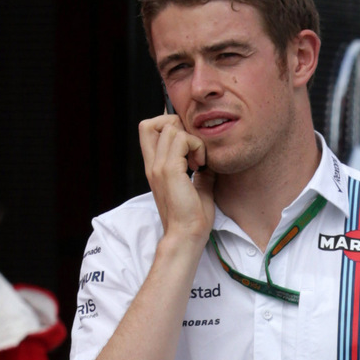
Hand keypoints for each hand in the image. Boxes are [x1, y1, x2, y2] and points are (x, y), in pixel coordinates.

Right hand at [139, 113, 214, 248]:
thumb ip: (200, 173)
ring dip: (190, 139)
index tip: (189, 149)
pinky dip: (196, 146)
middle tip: (192, 149)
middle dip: (176, 127)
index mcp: (155, 168)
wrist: (186, 236)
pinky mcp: (169, 170)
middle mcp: (153, 164)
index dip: (169, 128)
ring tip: (199, 162)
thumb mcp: (197, 189)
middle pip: (152, 123)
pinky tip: (201, 166)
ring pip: (170, 127)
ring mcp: (159, 166)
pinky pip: (182, 139)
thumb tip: (210, 164)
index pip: (149, 131)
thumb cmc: (191, 219)